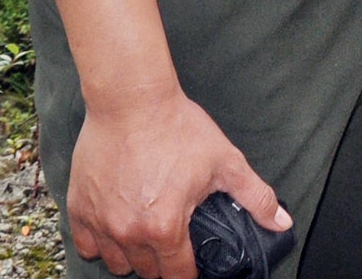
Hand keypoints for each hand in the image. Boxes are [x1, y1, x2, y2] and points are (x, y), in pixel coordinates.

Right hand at [65, 88, 285, 278]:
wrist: (131, 100)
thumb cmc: (177, 127)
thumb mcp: (225, 161)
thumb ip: (255, 196)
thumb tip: (281, 222)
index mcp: (165, 228)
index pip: (179, 275)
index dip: (190, 272)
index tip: (193, 262)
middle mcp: (129, 233)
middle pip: (148, 271)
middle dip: (163, 262)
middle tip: (173, 239)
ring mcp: (101, 223)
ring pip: (117, 263)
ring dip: (133, 256)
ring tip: (147, 233)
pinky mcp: (79, 208)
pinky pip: (86, 246)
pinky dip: (101, 243)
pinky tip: (117, 227)